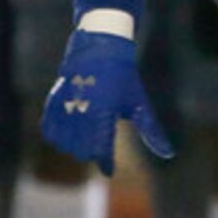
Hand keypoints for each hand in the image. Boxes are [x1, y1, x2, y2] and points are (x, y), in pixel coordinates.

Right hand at [42, 26, 171, 174]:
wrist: (102, 47)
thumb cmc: (124, 78)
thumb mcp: (140, 104)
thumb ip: (152, 131)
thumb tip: (169, 154)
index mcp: (105, 112)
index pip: (101, 149)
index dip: (105, 162)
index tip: (109, 170)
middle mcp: (82, 109)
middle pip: (81, 149)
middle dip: (91, 153)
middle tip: (99, 149)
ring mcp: (66, 104)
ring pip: (64, 142)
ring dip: (73, 146)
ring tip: (85, 142)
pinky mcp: (54, 99)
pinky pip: (49, 127)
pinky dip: (55, 136)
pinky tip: (64, 136)